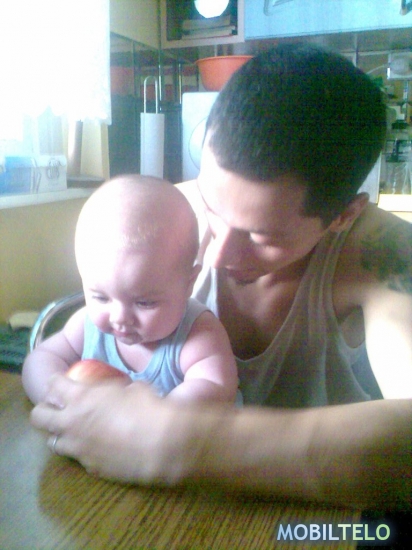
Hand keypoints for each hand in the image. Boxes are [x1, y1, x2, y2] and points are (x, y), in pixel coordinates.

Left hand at [30, 374, 187, 482]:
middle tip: (59, 407)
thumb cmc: (149, 407)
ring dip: (61, 433)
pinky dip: (83, 450)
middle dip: (45, 409)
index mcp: (81, 397)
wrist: (163, 444)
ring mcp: (78, 448)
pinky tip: (99, 447)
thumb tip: (119, 393)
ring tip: (75, 429)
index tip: (61, 382)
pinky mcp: (90, 467)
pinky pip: (78, 457)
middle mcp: (72, 423)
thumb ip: (115, 391)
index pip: (52, 385)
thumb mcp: (132, 388)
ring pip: (52, 441)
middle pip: (39, 416)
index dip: (55, 382)